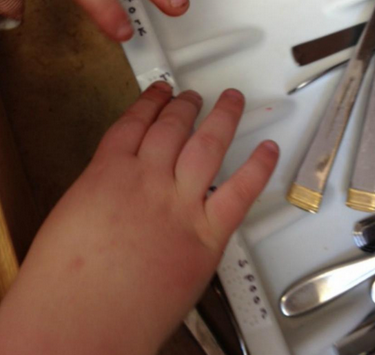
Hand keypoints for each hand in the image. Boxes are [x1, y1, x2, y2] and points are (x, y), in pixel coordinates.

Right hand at [0, 82, 278, 354]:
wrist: (77, 324)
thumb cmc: (64, 284)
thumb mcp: (72, 217)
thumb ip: (103, 192)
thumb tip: (118, 183)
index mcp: (108, 172)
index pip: (135, 122)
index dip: (151, 102)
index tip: (160, 92)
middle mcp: (147, 178)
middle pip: (172, 126)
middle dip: (185, 105)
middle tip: (193, 96)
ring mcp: (179, 203)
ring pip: (208, 144)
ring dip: (223, 117)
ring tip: (231, 101)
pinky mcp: (206, 235)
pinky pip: (241, 191)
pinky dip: (258, 167)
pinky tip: (268, 150)